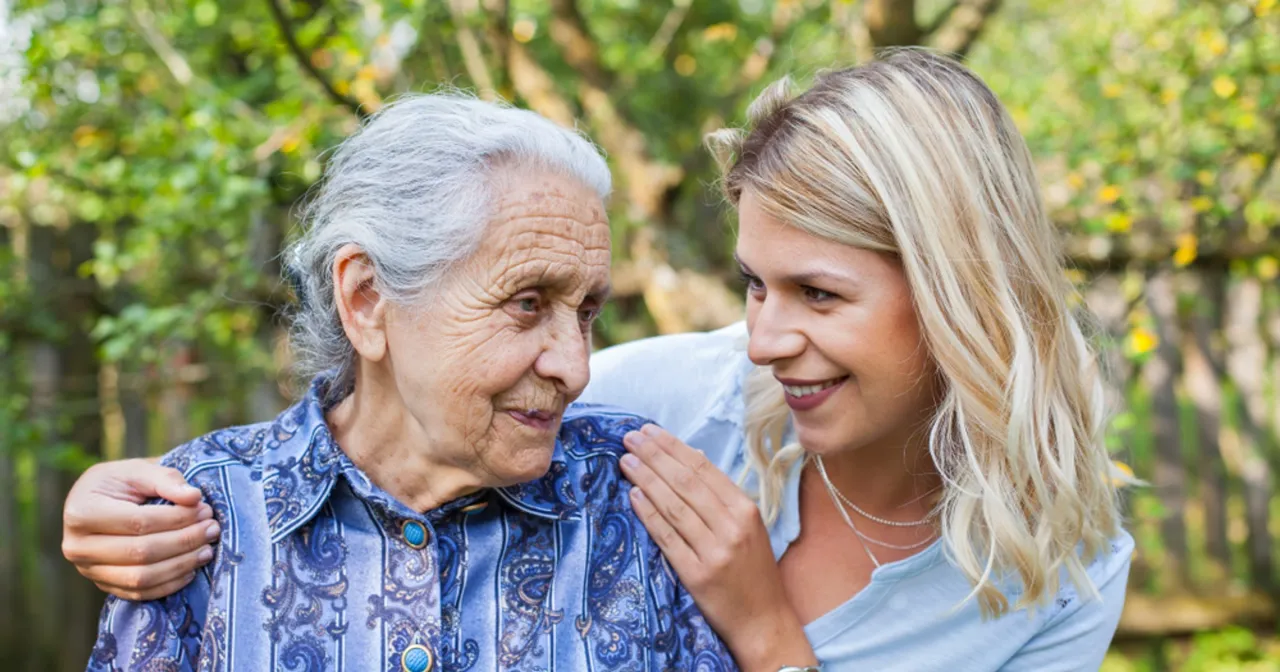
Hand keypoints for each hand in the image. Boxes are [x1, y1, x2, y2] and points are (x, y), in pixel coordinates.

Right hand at [62, 458, 219, 599]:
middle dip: (184, 542)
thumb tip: (194, 497)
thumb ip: (166, 480)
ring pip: (141, 578)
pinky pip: (139, 593)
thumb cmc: (120, 482)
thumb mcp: (138, 470)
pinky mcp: (103, 585)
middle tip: (212, 529)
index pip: (138, 522)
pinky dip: (169, 584)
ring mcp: (88, 570)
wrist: (98, 502)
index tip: (205, 510)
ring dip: (181, 565)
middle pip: (141, 552)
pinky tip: (191, 569)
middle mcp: (77, 546)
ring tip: (207, 550)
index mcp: (82, 512)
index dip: (177, 519)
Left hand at [620, 425, 817, 671]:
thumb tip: (690, 455)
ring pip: (673, 506)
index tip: (650, 431)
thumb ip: (720, 494)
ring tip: (626, 461)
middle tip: (630, 438)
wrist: (764, 620)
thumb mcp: (748, 526)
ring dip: (646, 479)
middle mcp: (732, 526)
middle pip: (685, 482)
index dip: (673, 447)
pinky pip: (667, 538)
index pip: (703, 469)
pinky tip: (633, 496)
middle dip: (654, 456)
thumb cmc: (753, 570)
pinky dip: (649, 514)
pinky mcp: (697, 574)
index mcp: (746, 509)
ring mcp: (714, 551)